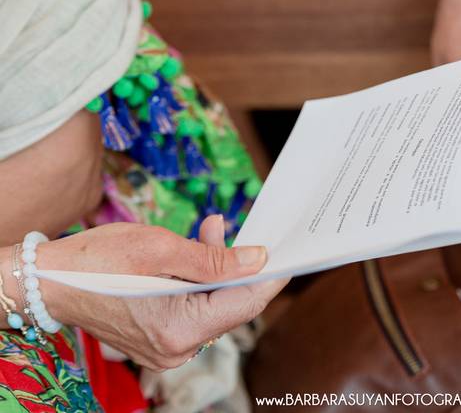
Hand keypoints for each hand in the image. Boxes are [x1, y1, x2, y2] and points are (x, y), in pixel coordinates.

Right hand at [10, 216, 286, 370]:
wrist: (49, 280)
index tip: (292, 252)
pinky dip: (200, 281)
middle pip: (230, 304)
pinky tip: (196, 252)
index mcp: (178, 330)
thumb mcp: (161, 249)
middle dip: (240, 265)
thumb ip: (215, 259)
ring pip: (213, 304)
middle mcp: (176, 349)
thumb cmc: (98, 260)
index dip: (271, 276)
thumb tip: (259, 259)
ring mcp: (167, 348)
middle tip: (245, 229)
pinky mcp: (160, 338)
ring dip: (218, 268)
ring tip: (210, 229)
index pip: (245, 304)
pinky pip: (195, 309)